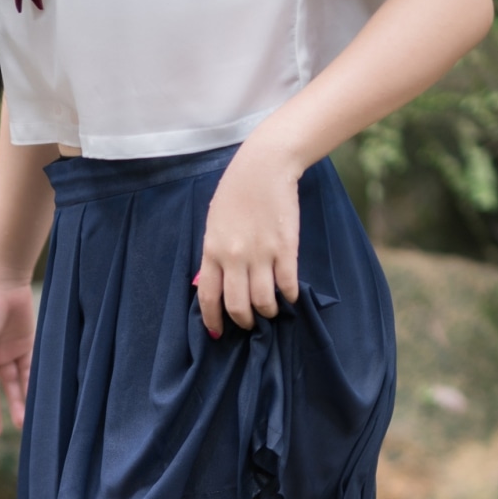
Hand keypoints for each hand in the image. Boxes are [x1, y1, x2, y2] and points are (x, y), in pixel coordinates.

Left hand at [196, 133, 300, 335]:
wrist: (264, 167)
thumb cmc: (236, 192)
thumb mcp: (214, 223)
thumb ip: (215, 253)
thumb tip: (215, 283)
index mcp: (213, 250)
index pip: (208, 297)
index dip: (213, 320)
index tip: (218, 331)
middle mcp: (234, 257)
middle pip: (237, 305)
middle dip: (244, 321)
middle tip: (250, 322)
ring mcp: (261, 253)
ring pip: (263, 300)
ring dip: (268, 311)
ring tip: (271, 309)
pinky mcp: (285, 248)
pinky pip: (287, 284)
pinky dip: (289, 295)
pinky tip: (289, 295)